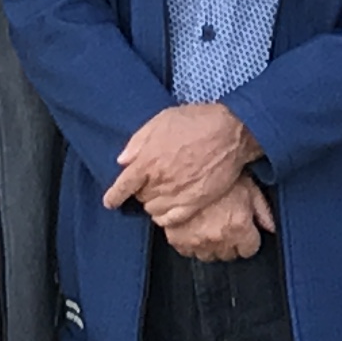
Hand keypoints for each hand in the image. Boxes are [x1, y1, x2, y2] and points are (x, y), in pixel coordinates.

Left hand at [108, 102, 258, 227]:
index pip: (123, 186)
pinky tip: (167, 210)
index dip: (113, 196)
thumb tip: (123, 161)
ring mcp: (178, 194)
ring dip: (153, 204)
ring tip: (160, 194)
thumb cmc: (196, 121)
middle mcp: (160, 181)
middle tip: (150, 182)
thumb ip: (138, 141)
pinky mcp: (195, 203)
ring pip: (153, 211)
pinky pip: (171, 220)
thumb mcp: (162, 121)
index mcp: (148, 160)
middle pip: (140, 197)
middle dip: (141, 191)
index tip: (109, 201)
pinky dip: (165, 218)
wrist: (231, 132)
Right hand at [161, 175, 272, 264]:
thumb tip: (272, 226)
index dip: (248, 239)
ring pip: (209, 256)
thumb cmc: (215, 172)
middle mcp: (219, 238)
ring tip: (208, 226)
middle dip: (230, 242)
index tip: (244, 230)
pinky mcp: (177, 241)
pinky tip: (193, 228)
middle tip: (225, 224)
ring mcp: (197, 242)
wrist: (181, 169)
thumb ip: (261, 208)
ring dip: (211, 245)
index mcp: (239, 226)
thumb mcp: (246, 184)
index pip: (250, 249)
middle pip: (229, 254)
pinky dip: (191, 244)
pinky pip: (188, 252)